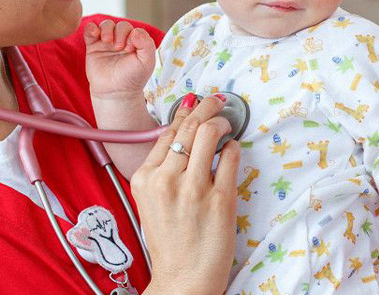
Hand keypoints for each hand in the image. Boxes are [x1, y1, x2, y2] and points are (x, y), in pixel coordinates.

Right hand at [85, 19, 155, 99]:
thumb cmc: (132, 78)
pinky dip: (91, 28)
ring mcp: (107, 42)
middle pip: (120, 25)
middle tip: (118, 47)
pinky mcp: (93, 46)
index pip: (134, 30)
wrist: (114, 92)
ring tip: (107, 41)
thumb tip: (136, 31)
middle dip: (120, 32)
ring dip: (106, 29)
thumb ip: (146, 45)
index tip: (130, 49)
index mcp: (136, 43)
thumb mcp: (146, 62)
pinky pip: (90, 30)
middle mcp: (122, 40)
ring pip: (106, 25)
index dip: (132, 35)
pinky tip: (94, 33)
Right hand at [132, 95, 238, 294]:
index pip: (166, 133)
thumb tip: (179, 133)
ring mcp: (194, 188)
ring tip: (227, 122)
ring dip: (222, 122)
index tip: (194, 105)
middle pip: (188, 128)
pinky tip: (233, 148)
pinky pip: (231, 157)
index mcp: (143, 179)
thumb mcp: (150, 201)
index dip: (183, 115)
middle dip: (205, 108)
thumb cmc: (169, 240)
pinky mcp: (220, 197)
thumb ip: (161, 170)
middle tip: (216, 100)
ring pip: (209, 134)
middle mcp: (166, 180)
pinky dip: (234, 147)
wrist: (183, 277)